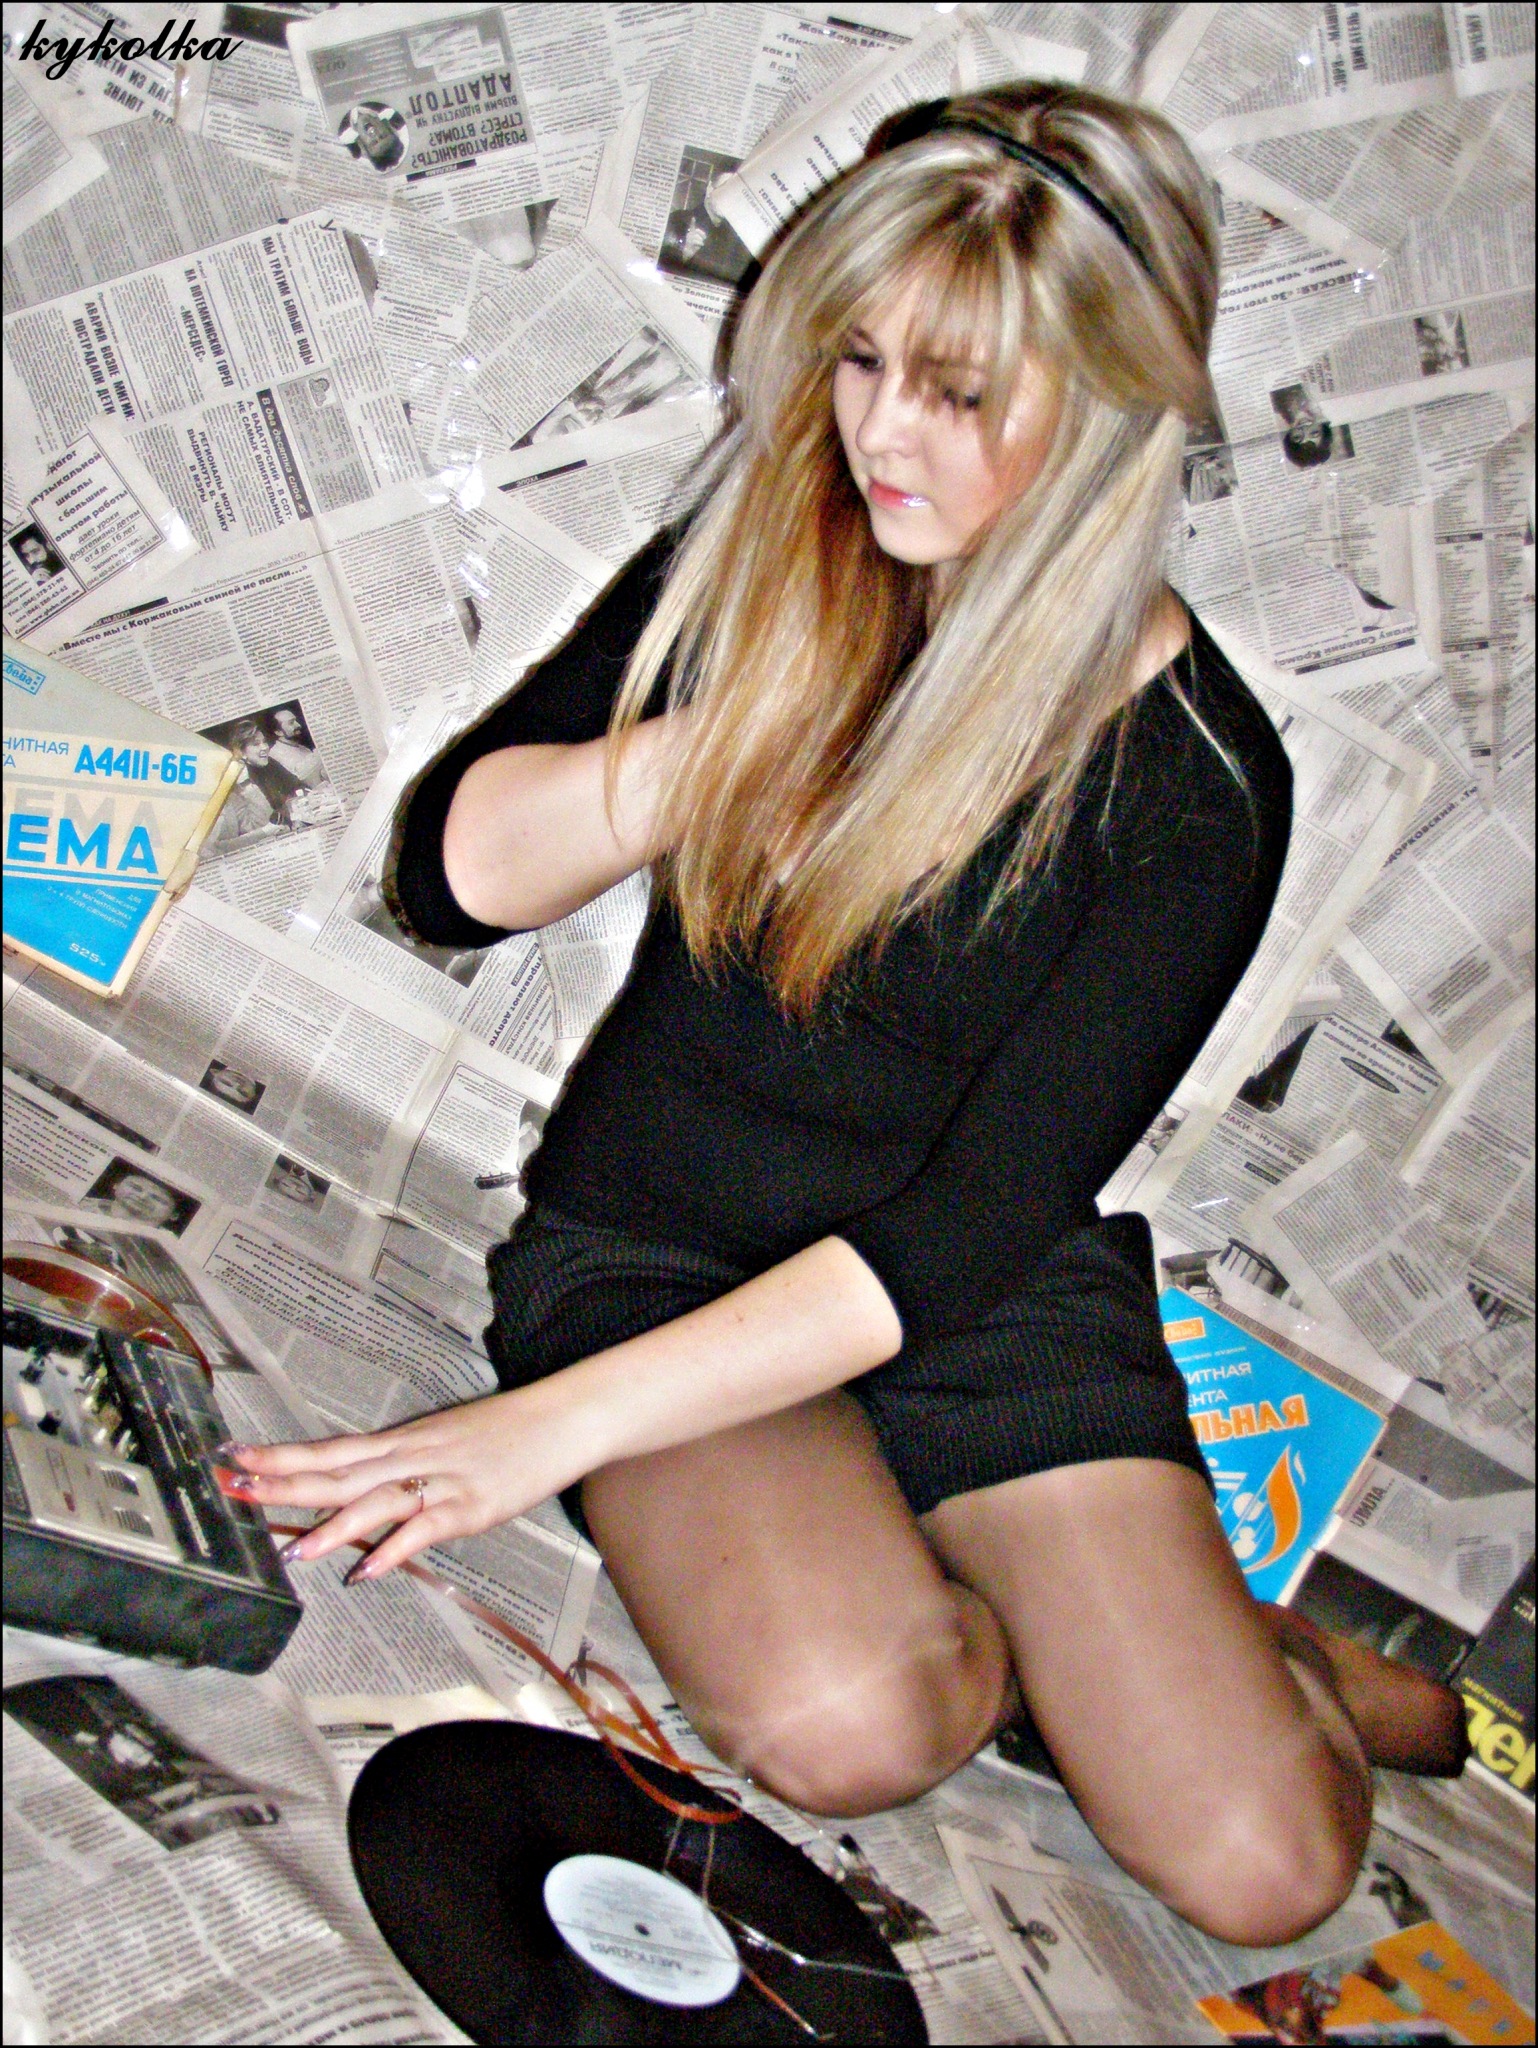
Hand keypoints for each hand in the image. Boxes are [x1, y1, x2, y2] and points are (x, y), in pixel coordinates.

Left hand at [217, 1378, 606, 1580]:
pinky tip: (367, 1570)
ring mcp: (441, 1481)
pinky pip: (425, 1529)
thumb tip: (362, 1490)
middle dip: (284, 1483)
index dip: (282, 1456)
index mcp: (402, 1441)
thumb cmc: (506, 1430)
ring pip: (376, 1501)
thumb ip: (403, 1465)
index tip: (235, 1457)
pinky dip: (394, 1549)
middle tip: (234, 1488)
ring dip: (332, 1525)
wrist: (562, 1418)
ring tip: (292, 1548)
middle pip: (338, 1472)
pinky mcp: (472, 1506)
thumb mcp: (444, 1439)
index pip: (330, 1449)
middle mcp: (412, 1456)